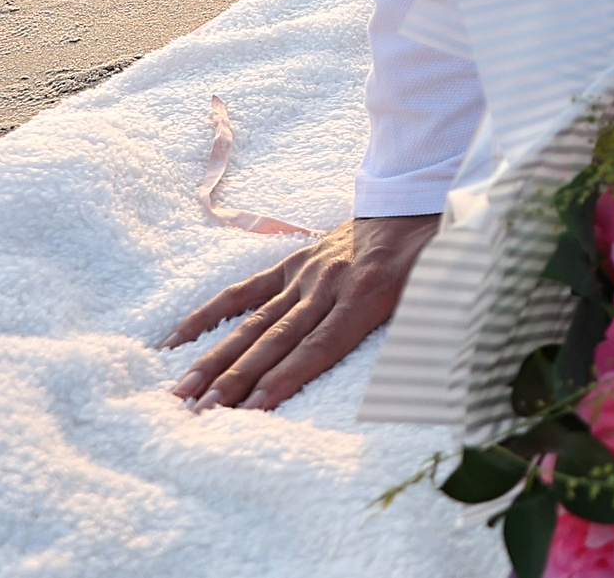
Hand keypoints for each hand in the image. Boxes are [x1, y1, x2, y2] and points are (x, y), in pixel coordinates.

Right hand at [162, 212, 438, 410]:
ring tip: (184, 393)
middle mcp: (329, 286)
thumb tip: (435, 367)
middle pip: (278, 341)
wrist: (414, 198)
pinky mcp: (292, 263)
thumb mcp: (437, 288)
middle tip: (203, 415)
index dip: (288, 377)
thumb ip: (426, 324)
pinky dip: (210, 313)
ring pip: (255, 323)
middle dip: (238, 381)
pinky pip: (245, 290)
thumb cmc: (428, 254)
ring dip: (217, 360)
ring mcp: (305, 275)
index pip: (321, 346)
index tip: (255, 408)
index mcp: (367, 295)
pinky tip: (176, 339)